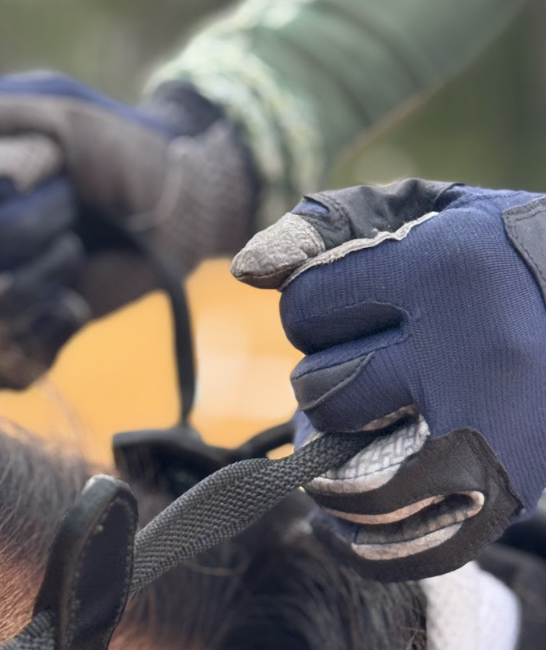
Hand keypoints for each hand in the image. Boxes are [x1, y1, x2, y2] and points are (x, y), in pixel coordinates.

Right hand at [0, 74, 254, 388]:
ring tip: (73, 260)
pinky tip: (73, 305)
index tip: (52, 169)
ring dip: (30, 289)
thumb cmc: (119, 148)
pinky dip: (40, 344)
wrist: (179, 203)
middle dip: (26, 233)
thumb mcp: (54, 109)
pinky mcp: (26, 337)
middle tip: (73, 211)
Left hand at [232, 179, 545, 579]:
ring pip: (345, 461)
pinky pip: (400, 542)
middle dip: (325, 371)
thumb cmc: (485, 252)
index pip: (301, 306)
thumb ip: (323, 225)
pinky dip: (359, 533)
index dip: (314, 302)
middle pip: (316, 388)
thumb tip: (243, 270)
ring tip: (386, 407)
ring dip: (343, 436)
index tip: (358, 295)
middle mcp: (467, 351)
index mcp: (440, 269)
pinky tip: (341, 513)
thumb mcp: (411, 209)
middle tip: (377, 354)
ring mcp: (491, 429)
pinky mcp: (507, 490)